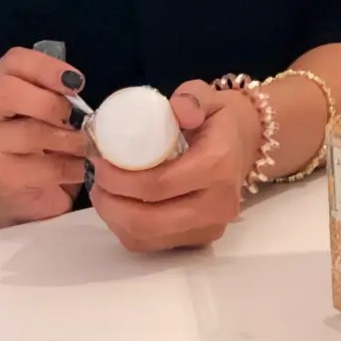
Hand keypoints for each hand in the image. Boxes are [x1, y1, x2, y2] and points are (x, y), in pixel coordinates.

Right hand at [0, 46, 88, 227]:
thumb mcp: (46, 112)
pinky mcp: (1, 176)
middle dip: (51, 103)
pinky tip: (82, 168)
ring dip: (68, 139)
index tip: (77, 83)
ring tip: (87, 146)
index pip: (13, 61)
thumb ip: (57, 96)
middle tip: (78, 119)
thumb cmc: (39, 145)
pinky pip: (42, 167)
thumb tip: (82, 94)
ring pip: (28, 132)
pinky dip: (70, 167)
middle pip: (6, 91)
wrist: (17, 196)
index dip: (47, 68)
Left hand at [87, 79, 261, 252]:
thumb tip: (178, 110)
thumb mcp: (207, 95)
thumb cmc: (218, 119)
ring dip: (114, 218)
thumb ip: (192, 96)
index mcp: (217, 166)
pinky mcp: (200, 241)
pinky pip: (152, 245)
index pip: (158, 185)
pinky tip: (119, 207)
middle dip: (110, 204)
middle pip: (148, 221)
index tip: (99, 162)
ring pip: (146, 238)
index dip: (119, 179)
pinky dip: (126, 229)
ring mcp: (210, 228)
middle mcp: (217, 204)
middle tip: (95, 181)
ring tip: (103, 193)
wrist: (245, 145)